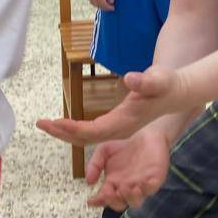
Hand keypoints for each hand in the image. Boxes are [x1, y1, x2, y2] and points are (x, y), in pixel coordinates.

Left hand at [37, 65, 191, 146]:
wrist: (177, 93)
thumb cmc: (167, 84)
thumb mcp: (159, 80)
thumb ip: (146, 81)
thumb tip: (130, 79)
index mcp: (125, 121)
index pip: (94, 130)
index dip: (73, 129)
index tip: (54, 122)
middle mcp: (120, 129)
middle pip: (86, 138)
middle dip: (62, 133)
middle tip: (41, 124)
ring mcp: (118, 129)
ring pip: (88, 137)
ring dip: (66, 132)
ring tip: (46, 125)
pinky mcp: (117, 124)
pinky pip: (92, 132)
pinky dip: (75, 129)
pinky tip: (63, 125)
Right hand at [84, 0, 114, 10]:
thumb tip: (111, 2)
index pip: (103, 4)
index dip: (108, 7)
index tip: (113, 8)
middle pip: (97, 5)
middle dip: (104, 7)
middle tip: (110, 7)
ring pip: (92, 3)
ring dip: (98, 5)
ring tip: (104, 3)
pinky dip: (94, 1)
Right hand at [84, 127, 171, 208]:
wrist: (145, 134)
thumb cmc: (124, 145)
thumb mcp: (103, 151)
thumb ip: (94, 164)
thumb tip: (88, 181)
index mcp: (113, 184)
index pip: (104, 198)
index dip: (98, 201)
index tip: (91, 201)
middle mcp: (126, 188)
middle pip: (119, 204)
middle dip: (113, 201)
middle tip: (109, 192)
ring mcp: (141, 186)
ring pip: (136, 202)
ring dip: (129, 198)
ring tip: (125, 187)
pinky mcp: (155, 179)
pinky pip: (152, 189)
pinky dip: (146, 188)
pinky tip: (141, 182)